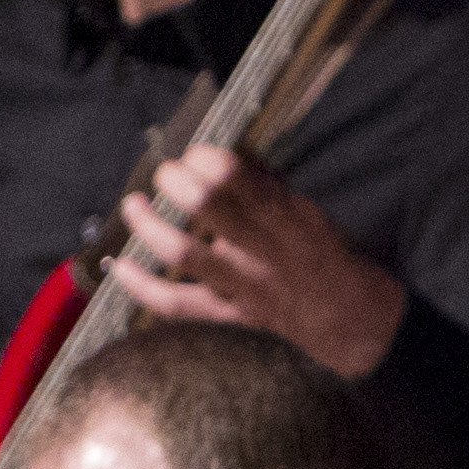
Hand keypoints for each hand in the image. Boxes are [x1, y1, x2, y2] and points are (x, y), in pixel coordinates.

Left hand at [115, 137, 409, 375]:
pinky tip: (120, 267)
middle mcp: (261, 249)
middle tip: (166, 173)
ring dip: (150, 226)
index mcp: (284, 216)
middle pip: (208, 206)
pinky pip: (177, 303)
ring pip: (184, 253)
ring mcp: (241, 284)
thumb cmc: (323, 256)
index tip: (196, 153)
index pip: (237, 178)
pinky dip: (142, 286)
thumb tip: (229, 156)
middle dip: (177, 182)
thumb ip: (267, 187)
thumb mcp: (307, 212)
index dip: (207, 159)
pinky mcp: (227, 314)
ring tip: (135, 204)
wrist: (348, 316)